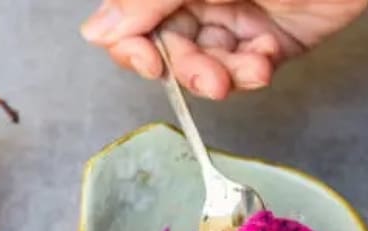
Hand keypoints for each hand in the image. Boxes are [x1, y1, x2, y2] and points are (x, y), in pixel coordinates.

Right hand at [80, 0, 367, 99]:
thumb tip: (94, 33)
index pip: (135, 18)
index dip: (133, 46)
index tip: (146, 62)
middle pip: (172, 47)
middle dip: (189, 68)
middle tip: (209, 78)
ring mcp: (237, 16)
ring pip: (210, 65)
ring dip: (225, 75)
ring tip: (250, 68)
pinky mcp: (273, 41)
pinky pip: (248, 69)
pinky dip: (254, 70)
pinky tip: (266, 56)